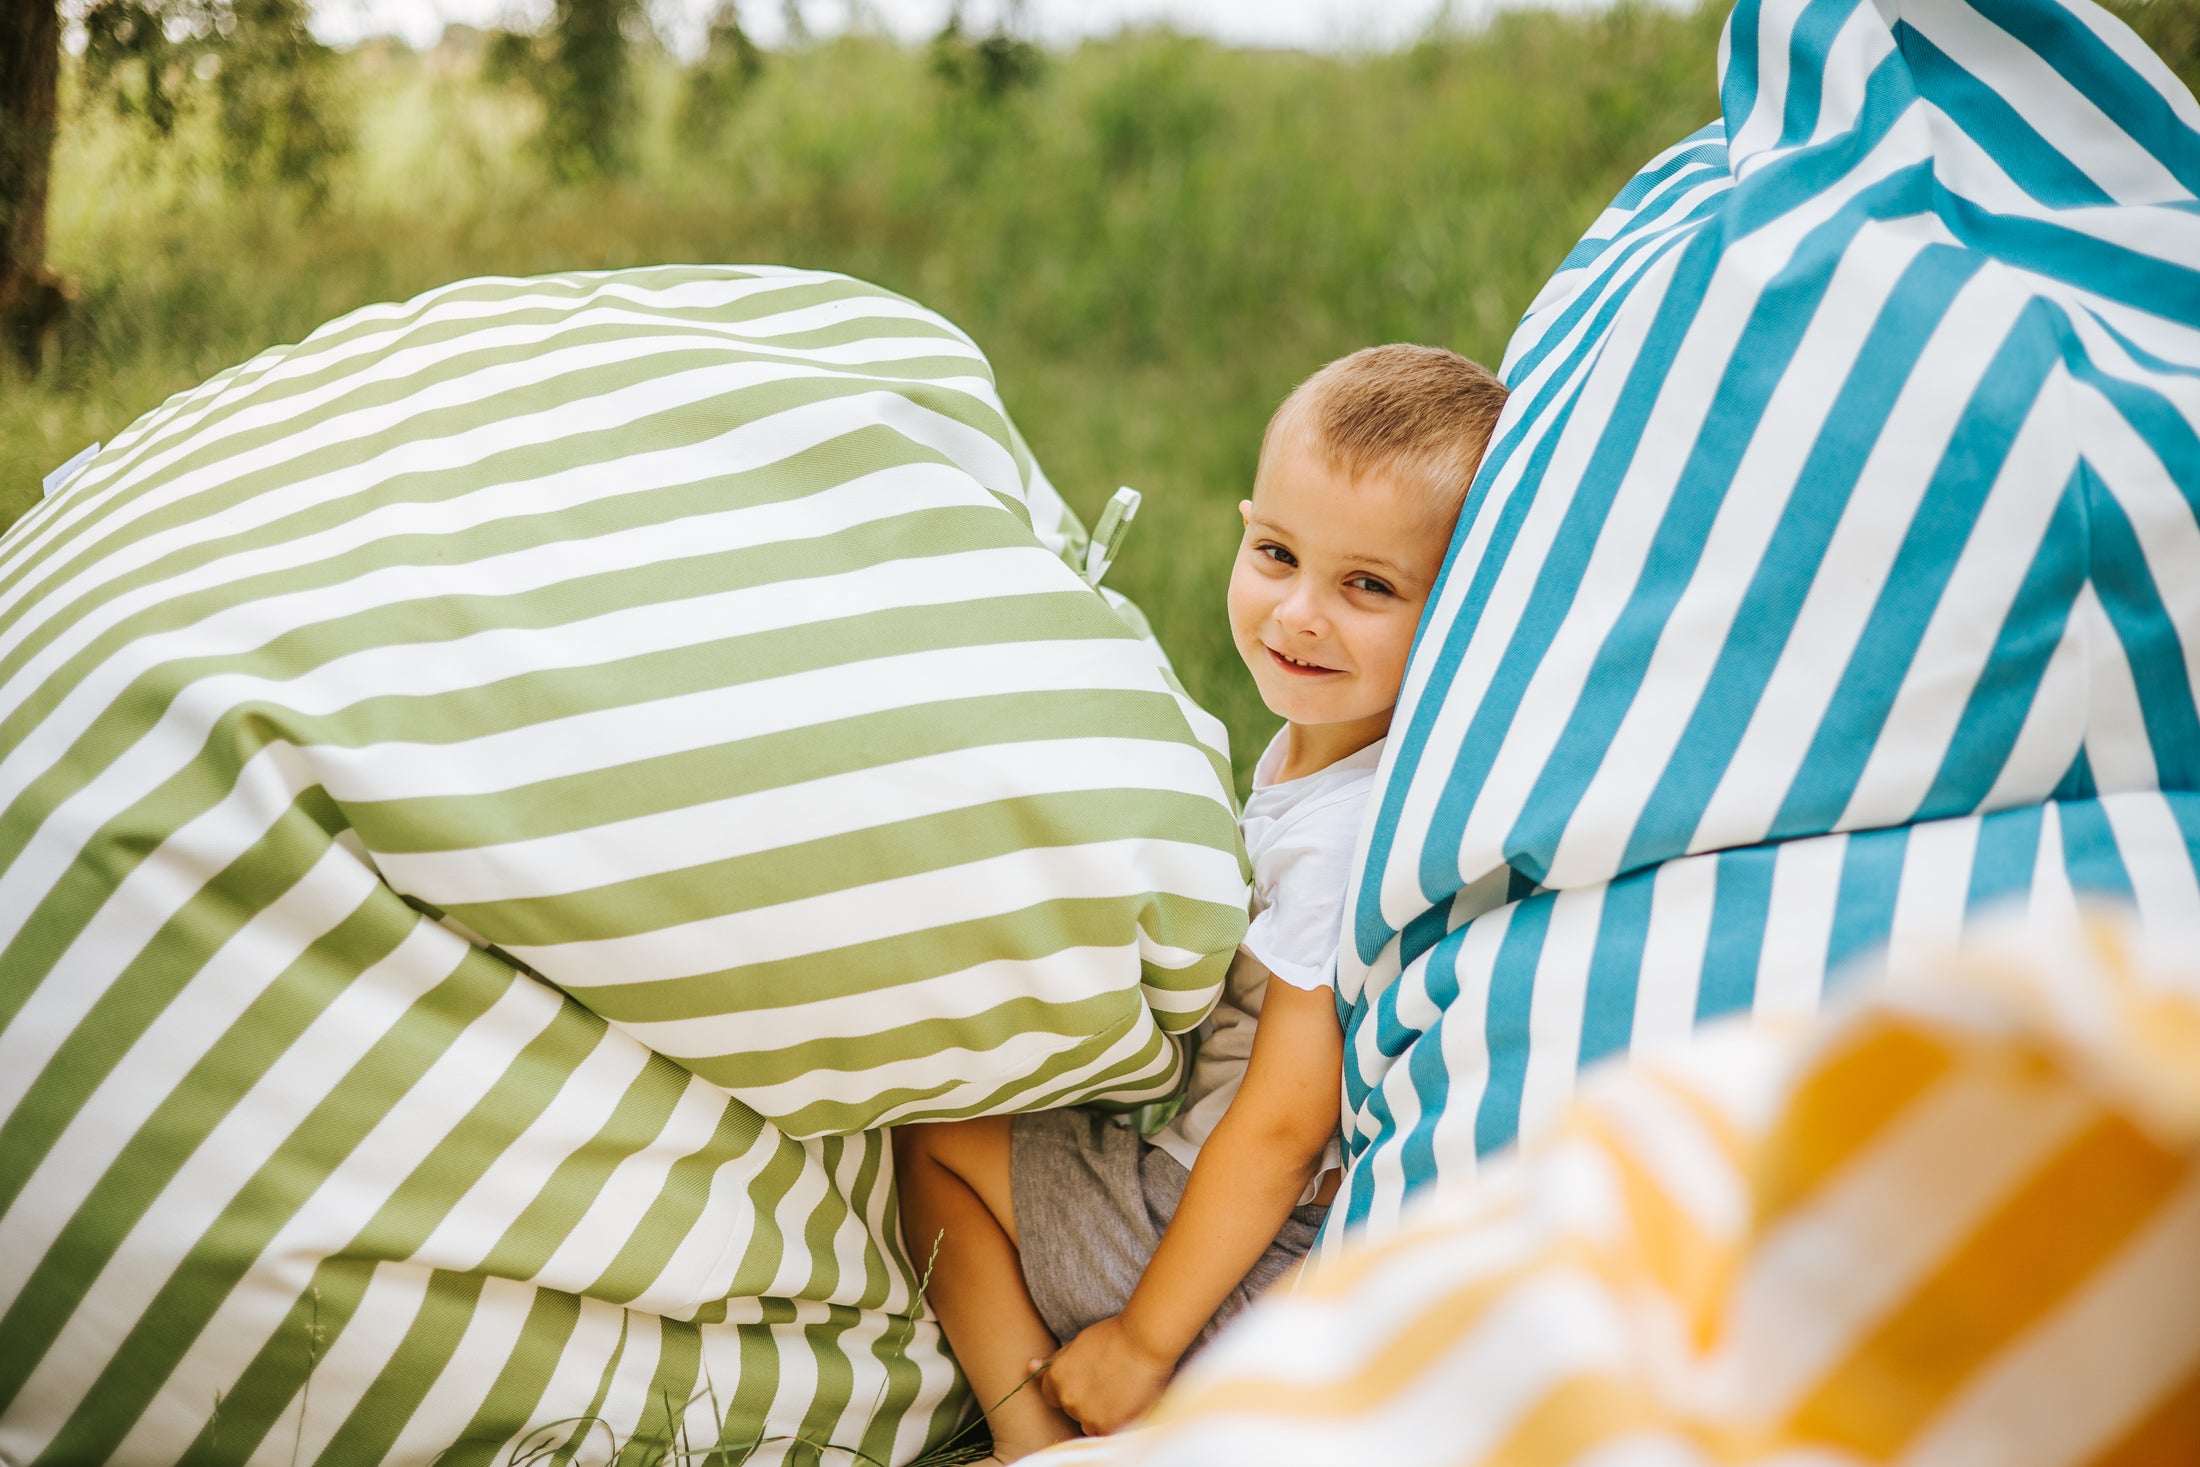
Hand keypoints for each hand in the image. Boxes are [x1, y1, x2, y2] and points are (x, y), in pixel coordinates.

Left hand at [1032, 1314, 1177, 1434]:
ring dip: (1101, 1414)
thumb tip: (1030, 1366)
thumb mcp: (1078, 1344)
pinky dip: (1116, 1421)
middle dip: (1086, 1401)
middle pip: (1072, 1410)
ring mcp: (1087, 1415)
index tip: (1086, 1381)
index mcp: (1056, 1378)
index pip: (1051, 1396)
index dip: (1070, 1388)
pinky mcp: (1108, 1427)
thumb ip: (1054, 1361)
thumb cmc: (1114, 1336)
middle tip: (1109, 1383)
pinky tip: (1127, 1402)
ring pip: (1089, 1424)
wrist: (1145, 1341)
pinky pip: (1107, 1432)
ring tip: (1120, 1392)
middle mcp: (1067, 1399)